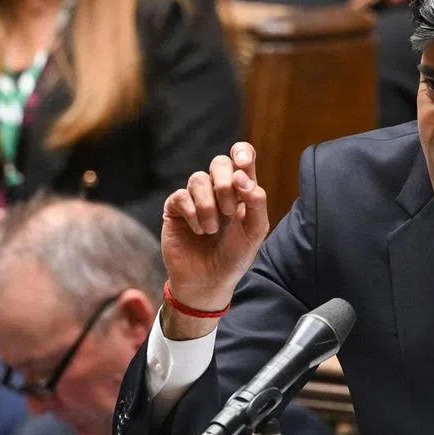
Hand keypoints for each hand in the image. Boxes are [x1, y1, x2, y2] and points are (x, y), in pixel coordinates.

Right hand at [160, 142, 267, 337]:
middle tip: (230, 212)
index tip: (244, 164)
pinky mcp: (175, 209)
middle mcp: (218, 190)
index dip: (242, 152)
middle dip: (225, 184)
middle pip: (219, 163)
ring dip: (209, 206)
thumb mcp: (255, 232)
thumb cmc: (234, 256)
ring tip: (212, 230)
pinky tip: (199, 231)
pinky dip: (193, 213)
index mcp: (241, 191)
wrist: (208, 282)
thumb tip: (243, 177)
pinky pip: (181, 196)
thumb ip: (257, 203)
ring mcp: (195, 198)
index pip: (242, 157)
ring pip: (198, 178)